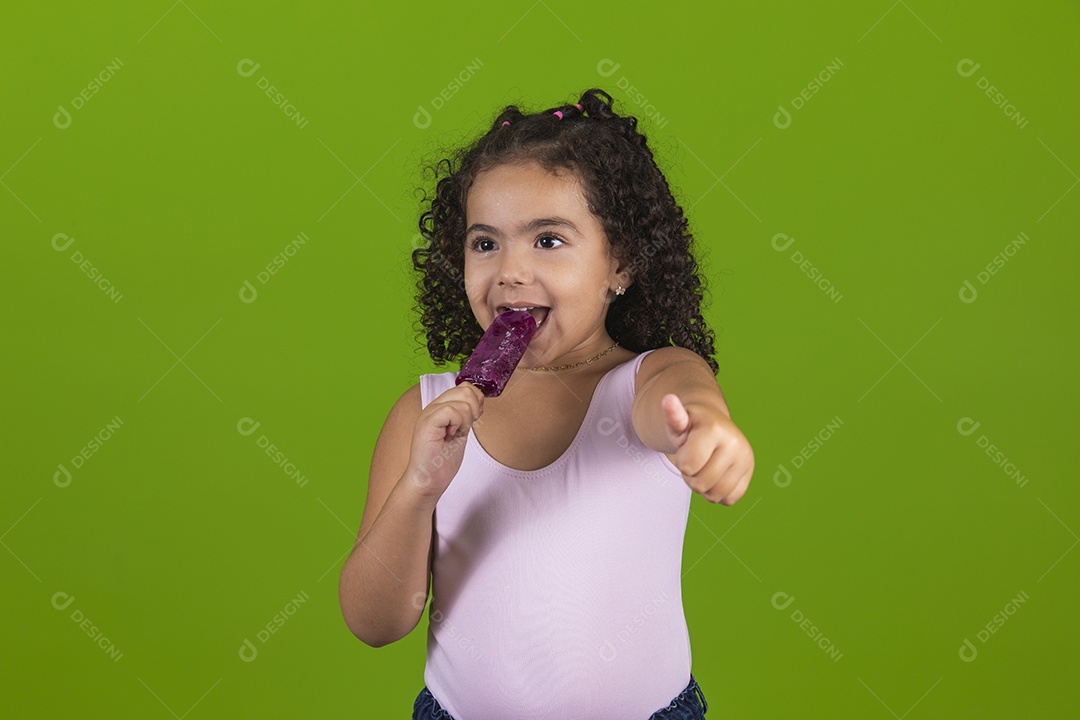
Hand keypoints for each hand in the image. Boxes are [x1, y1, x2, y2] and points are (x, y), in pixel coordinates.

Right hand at [405, 382, 484, 502]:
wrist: (428, 480)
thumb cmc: (441, 461)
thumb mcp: (459, 431)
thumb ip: (465, 415)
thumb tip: (478, 400)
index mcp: (440, 407)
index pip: (465, 387)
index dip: (477, 401)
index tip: (475, 419)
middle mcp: (433, 406)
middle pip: (466, 390)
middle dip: (474, 410)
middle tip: (465, 428)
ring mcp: (429, 413)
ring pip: (462, 401)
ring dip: (465, 421)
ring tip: (455, 435)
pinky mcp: (428, 423)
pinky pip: (451, 411)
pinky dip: (458, 424)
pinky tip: (451, 436)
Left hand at [662, 393, 753, 504]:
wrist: (713, 424)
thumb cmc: (691, 426)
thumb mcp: (678, 423)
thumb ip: (672, 416)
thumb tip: (668, 399)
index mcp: (714, 429)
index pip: (688, 466)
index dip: (682, 463)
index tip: (686, 450)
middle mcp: (735, 443)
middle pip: (701, 484)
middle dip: (691, 477)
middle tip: (694, 461)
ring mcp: (745, 458)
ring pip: (716, 495)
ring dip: (704, 487)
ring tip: (704, 468)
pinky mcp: (750, 471)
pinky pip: (729, 499)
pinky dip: (718, 493)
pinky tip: (716, 475)